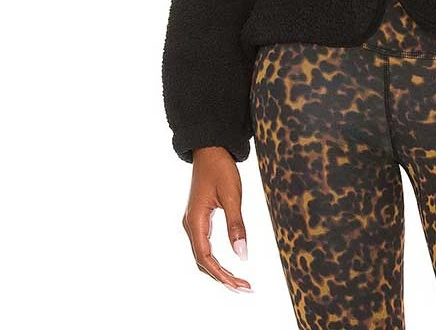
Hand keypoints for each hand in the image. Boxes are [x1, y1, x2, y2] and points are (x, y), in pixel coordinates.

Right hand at [181, 146, 253, 291]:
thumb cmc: (220, 168)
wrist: (210, 148)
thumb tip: (242, 255)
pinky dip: (216, 259)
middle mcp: (190, 224)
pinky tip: (228, 263)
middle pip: (202, 261)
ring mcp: (193, 222)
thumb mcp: (232, 195)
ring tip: (238, 281)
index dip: (222, 275)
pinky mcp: (199, 218)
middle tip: (244, 287)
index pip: (205, 258)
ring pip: (203, 255)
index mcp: (196, 220)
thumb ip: (236, 225)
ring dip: (219, 270)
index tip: (240, 284)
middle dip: (222, 277)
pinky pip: (204, 245)